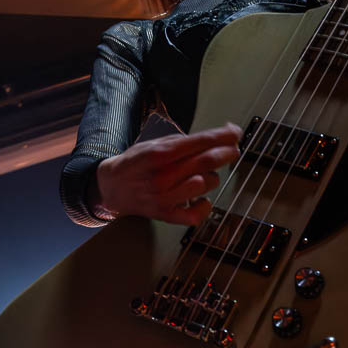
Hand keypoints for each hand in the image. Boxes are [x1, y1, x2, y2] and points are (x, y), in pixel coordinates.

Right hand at [94, 124, 240, 224]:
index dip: (222, 136)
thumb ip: (185, 141)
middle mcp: (162, 176)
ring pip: (205, 184)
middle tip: (232, 150)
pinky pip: (195, 214)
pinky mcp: (165, 215)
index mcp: (159, 154)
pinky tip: (203, 198)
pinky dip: (205, 206)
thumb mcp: (156, 144)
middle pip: (205, 162)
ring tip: (205, 174)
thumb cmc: (137, 163)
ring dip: (212, 177)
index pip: (198, 142)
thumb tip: (219, 136)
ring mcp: (164, 197)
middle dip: (225, 153)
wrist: (112, 188)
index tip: (236, 132)